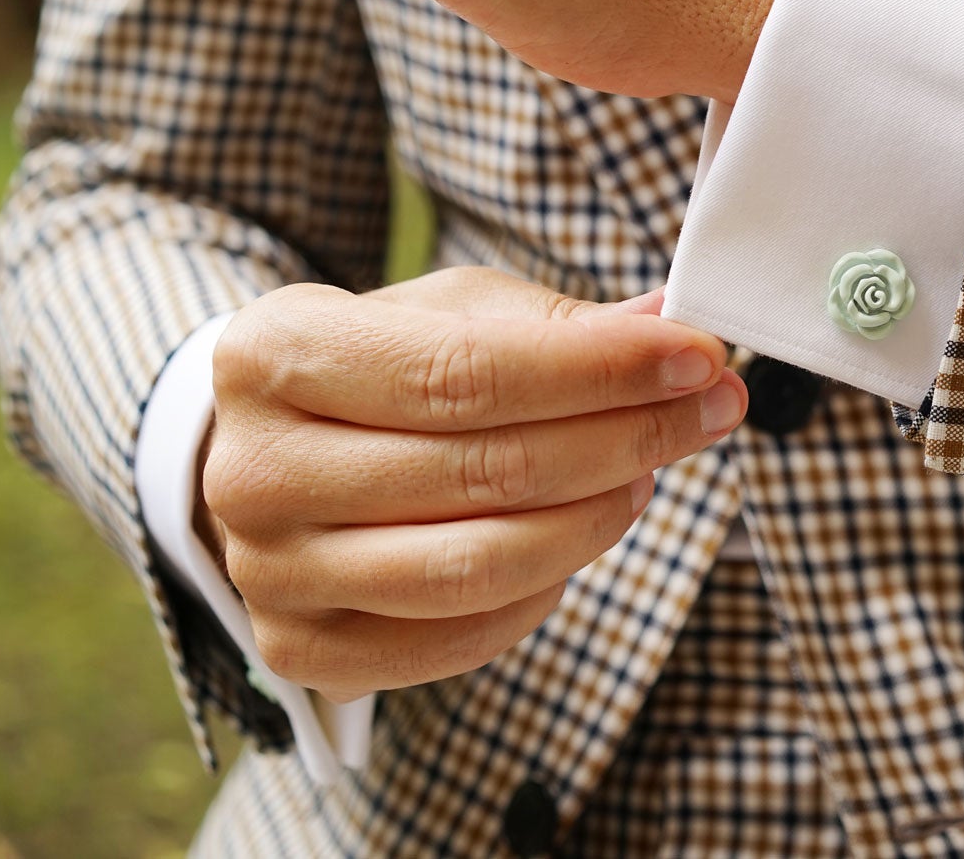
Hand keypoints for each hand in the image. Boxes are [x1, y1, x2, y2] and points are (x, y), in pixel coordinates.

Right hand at [198, 267, 746, 701]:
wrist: (277, 451)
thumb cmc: (380, 367)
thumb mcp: (450, 313)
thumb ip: (556, 323)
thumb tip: (667, 323)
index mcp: (273, 355)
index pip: (463, 374)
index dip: (597, 370)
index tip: (697, 355)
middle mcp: (254, 471)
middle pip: (482, 471)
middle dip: (626, 436)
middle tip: (710, 409)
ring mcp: (270, 573)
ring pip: (477, 565)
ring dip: (597, 517)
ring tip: (648, 471)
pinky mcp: (304, 650)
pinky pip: (463, 634)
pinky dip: (547, 588)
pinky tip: (582, 530)